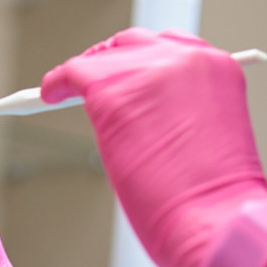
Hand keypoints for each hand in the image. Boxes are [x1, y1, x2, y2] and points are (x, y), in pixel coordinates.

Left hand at [42, 30, 266, 266]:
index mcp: (217, 68)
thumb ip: (182, 111)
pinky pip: (72, 74)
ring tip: (65, 89)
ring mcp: (149, 71)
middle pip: (135, 45)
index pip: (172, 48)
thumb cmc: (217, 200)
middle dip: (113, 62)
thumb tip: (141, 112)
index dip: (142, 61)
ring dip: (87, 75)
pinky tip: (48, 95)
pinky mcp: (113, 92)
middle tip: (93, 81)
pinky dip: (57, 84)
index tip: (126, 71)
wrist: (218, 222)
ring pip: (103, 58)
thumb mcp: (210, 137)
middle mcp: (186, 58)